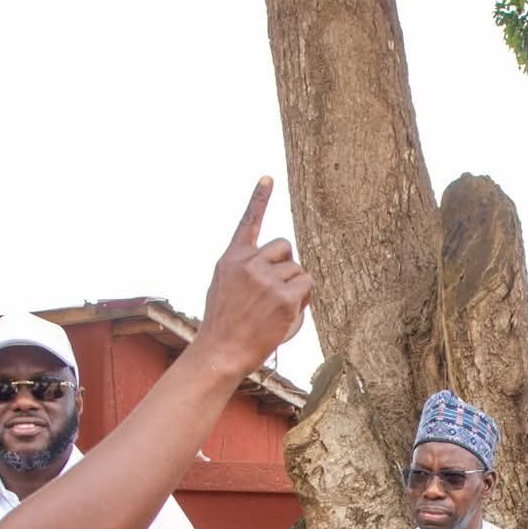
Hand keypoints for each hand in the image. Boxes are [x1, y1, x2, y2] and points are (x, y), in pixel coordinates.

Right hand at [192, 177, 312, 371]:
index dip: (260, 198)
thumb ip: (248, 272)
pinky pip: (306, 287)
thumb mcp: (225, 289)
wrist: (221, 351)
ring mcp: (266, 278)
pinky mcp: (283, 296)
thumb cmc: (225, 327)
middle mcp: (249, 263)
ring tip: (275, 309)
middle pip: (285, 246)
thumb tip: (280, 268)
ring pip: (298, 270)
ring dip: (295, 288)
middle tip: (276, 290)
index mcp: (232, 259)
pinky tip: (285, 314)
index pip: (249, 222)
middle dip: (286, 265)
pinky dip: (303, 300)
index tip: (268, 177)